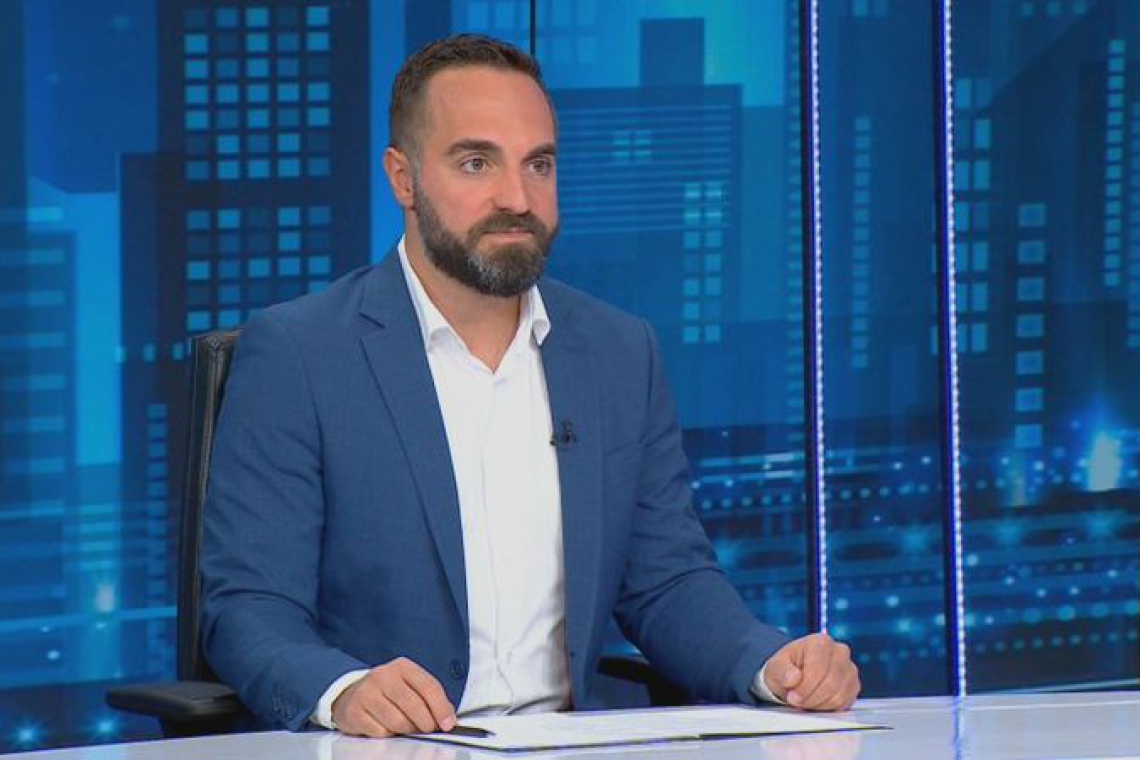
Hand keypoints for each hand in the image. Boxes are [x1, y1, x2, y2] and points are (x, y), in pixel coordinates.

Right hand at [331, 657, 456, 736]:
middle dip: (426, 723)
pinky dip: (388, 735)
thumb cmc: (388, 692)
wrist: (351, 695)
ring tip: (405, 726)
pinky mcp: (354, 712)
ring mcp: (366, 693)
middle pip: (414, 706)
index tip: (448, 724)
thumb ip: (430, 697)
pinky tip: (385, 726)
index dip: (441, 708)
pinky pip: (381, 733)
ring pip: (398, 722)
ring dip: (406, 730)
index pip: (428, 687)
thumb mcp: (410, 685)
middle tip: (428, 729)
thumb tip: (449, 718)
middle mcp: (383, 676)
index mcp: (402, 666)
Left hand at [763, 632, 859, 710]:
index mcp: (820, 642)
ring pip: (839, 695)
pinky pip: (845, 704)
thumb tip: (793, 678)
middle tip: (797, 700)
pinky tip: (817, 701)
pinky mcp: (854, 686)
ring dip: (819, 704)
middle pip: (830, 683)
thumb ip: (781, 671)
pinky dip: (828, 708)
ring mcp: (849, 669)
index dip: (805, 687)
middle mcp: (840, 652)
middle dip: (811, 697)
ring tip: (806, 700)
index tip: (792, 696)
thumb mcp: (775, 667)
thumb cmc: (786, 669)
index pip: (818, 669)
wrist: (794, 676)